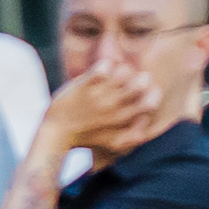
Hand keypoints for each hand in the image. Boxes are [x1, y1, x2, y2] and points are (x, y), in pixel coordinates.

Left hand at [41, 61, 163, 157]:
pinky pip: (102, 69)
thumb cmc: (86, 137)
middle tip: (128, 80)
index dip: (151, 93)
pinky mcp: (83, 88)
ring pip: (124, 72)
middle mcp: (115, 108)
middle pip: (141, 83)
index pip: (152, 102)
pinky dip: (104, 66)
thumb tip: (146, 125)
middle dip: (139, 78)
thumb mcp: (112, 142)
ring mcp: (99, 98)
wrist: (57, 134)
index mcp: (124, 119)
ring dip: (121, 70)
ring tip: (113, 74)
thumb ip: (133, 137)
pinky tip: (101, 69)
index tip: (143, 93)